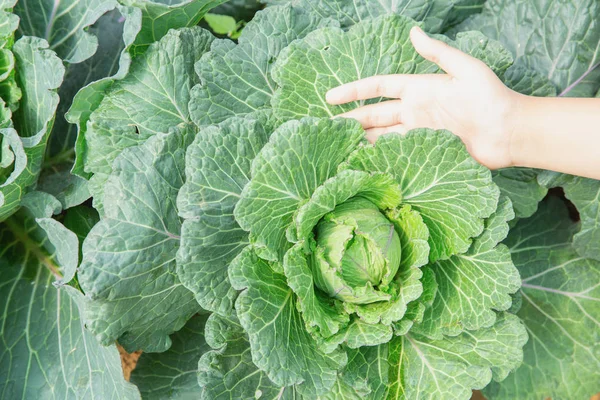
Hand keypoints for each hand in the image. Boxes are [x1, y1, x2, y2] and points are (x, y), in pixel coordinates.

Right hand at [326, 26, 519, 169]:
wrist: (509, 131)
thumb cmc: (491, 97)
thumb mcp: (465, 69)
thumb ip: (437, 54)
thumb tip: (414, 32)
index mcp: (419, 89)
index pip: (379, 88)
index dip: (354, 90)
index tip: (331, 96)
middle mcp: (415, 111)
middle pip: (375, 115)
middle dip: (351, 120)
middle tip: (327, 128)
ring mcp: (420, 132)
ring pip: (382, 136)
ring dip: (362, 140)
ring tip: (339, 147)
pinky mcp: (427, 151)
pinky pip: (399, 153)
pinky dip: (381, 156)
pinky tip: (365, 161)